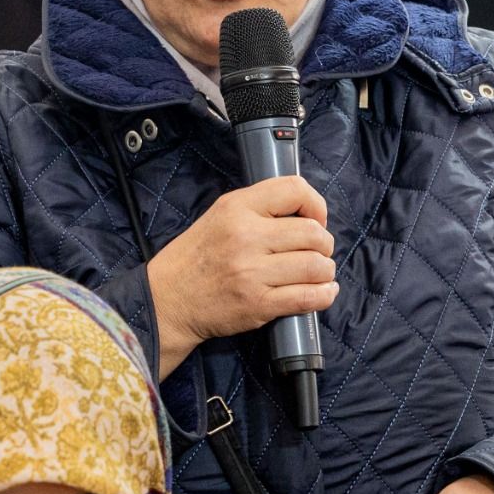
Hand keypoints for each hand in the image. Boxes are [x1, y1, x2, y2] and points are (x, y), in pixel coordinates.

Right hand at [147, 175, 337, 376]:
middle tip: (317, 251)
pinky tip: (323, 291)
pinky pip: (309, 297)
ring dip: (326, 270)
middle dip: (324, 244)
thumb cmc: (196, 257)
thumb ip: (260, 207)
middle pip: (313, 233)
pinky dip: (324, 294)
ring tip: (318, 273)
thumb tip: (307, 212)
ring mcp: (253, 272)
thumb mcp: (221, 214)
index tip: (315, 218)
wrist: (168, 298)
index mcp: (237, 208)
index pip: (295, 190)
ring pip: (316, 266)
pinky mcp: (258, 304)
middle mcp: (246, 237)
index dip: (316, 204)